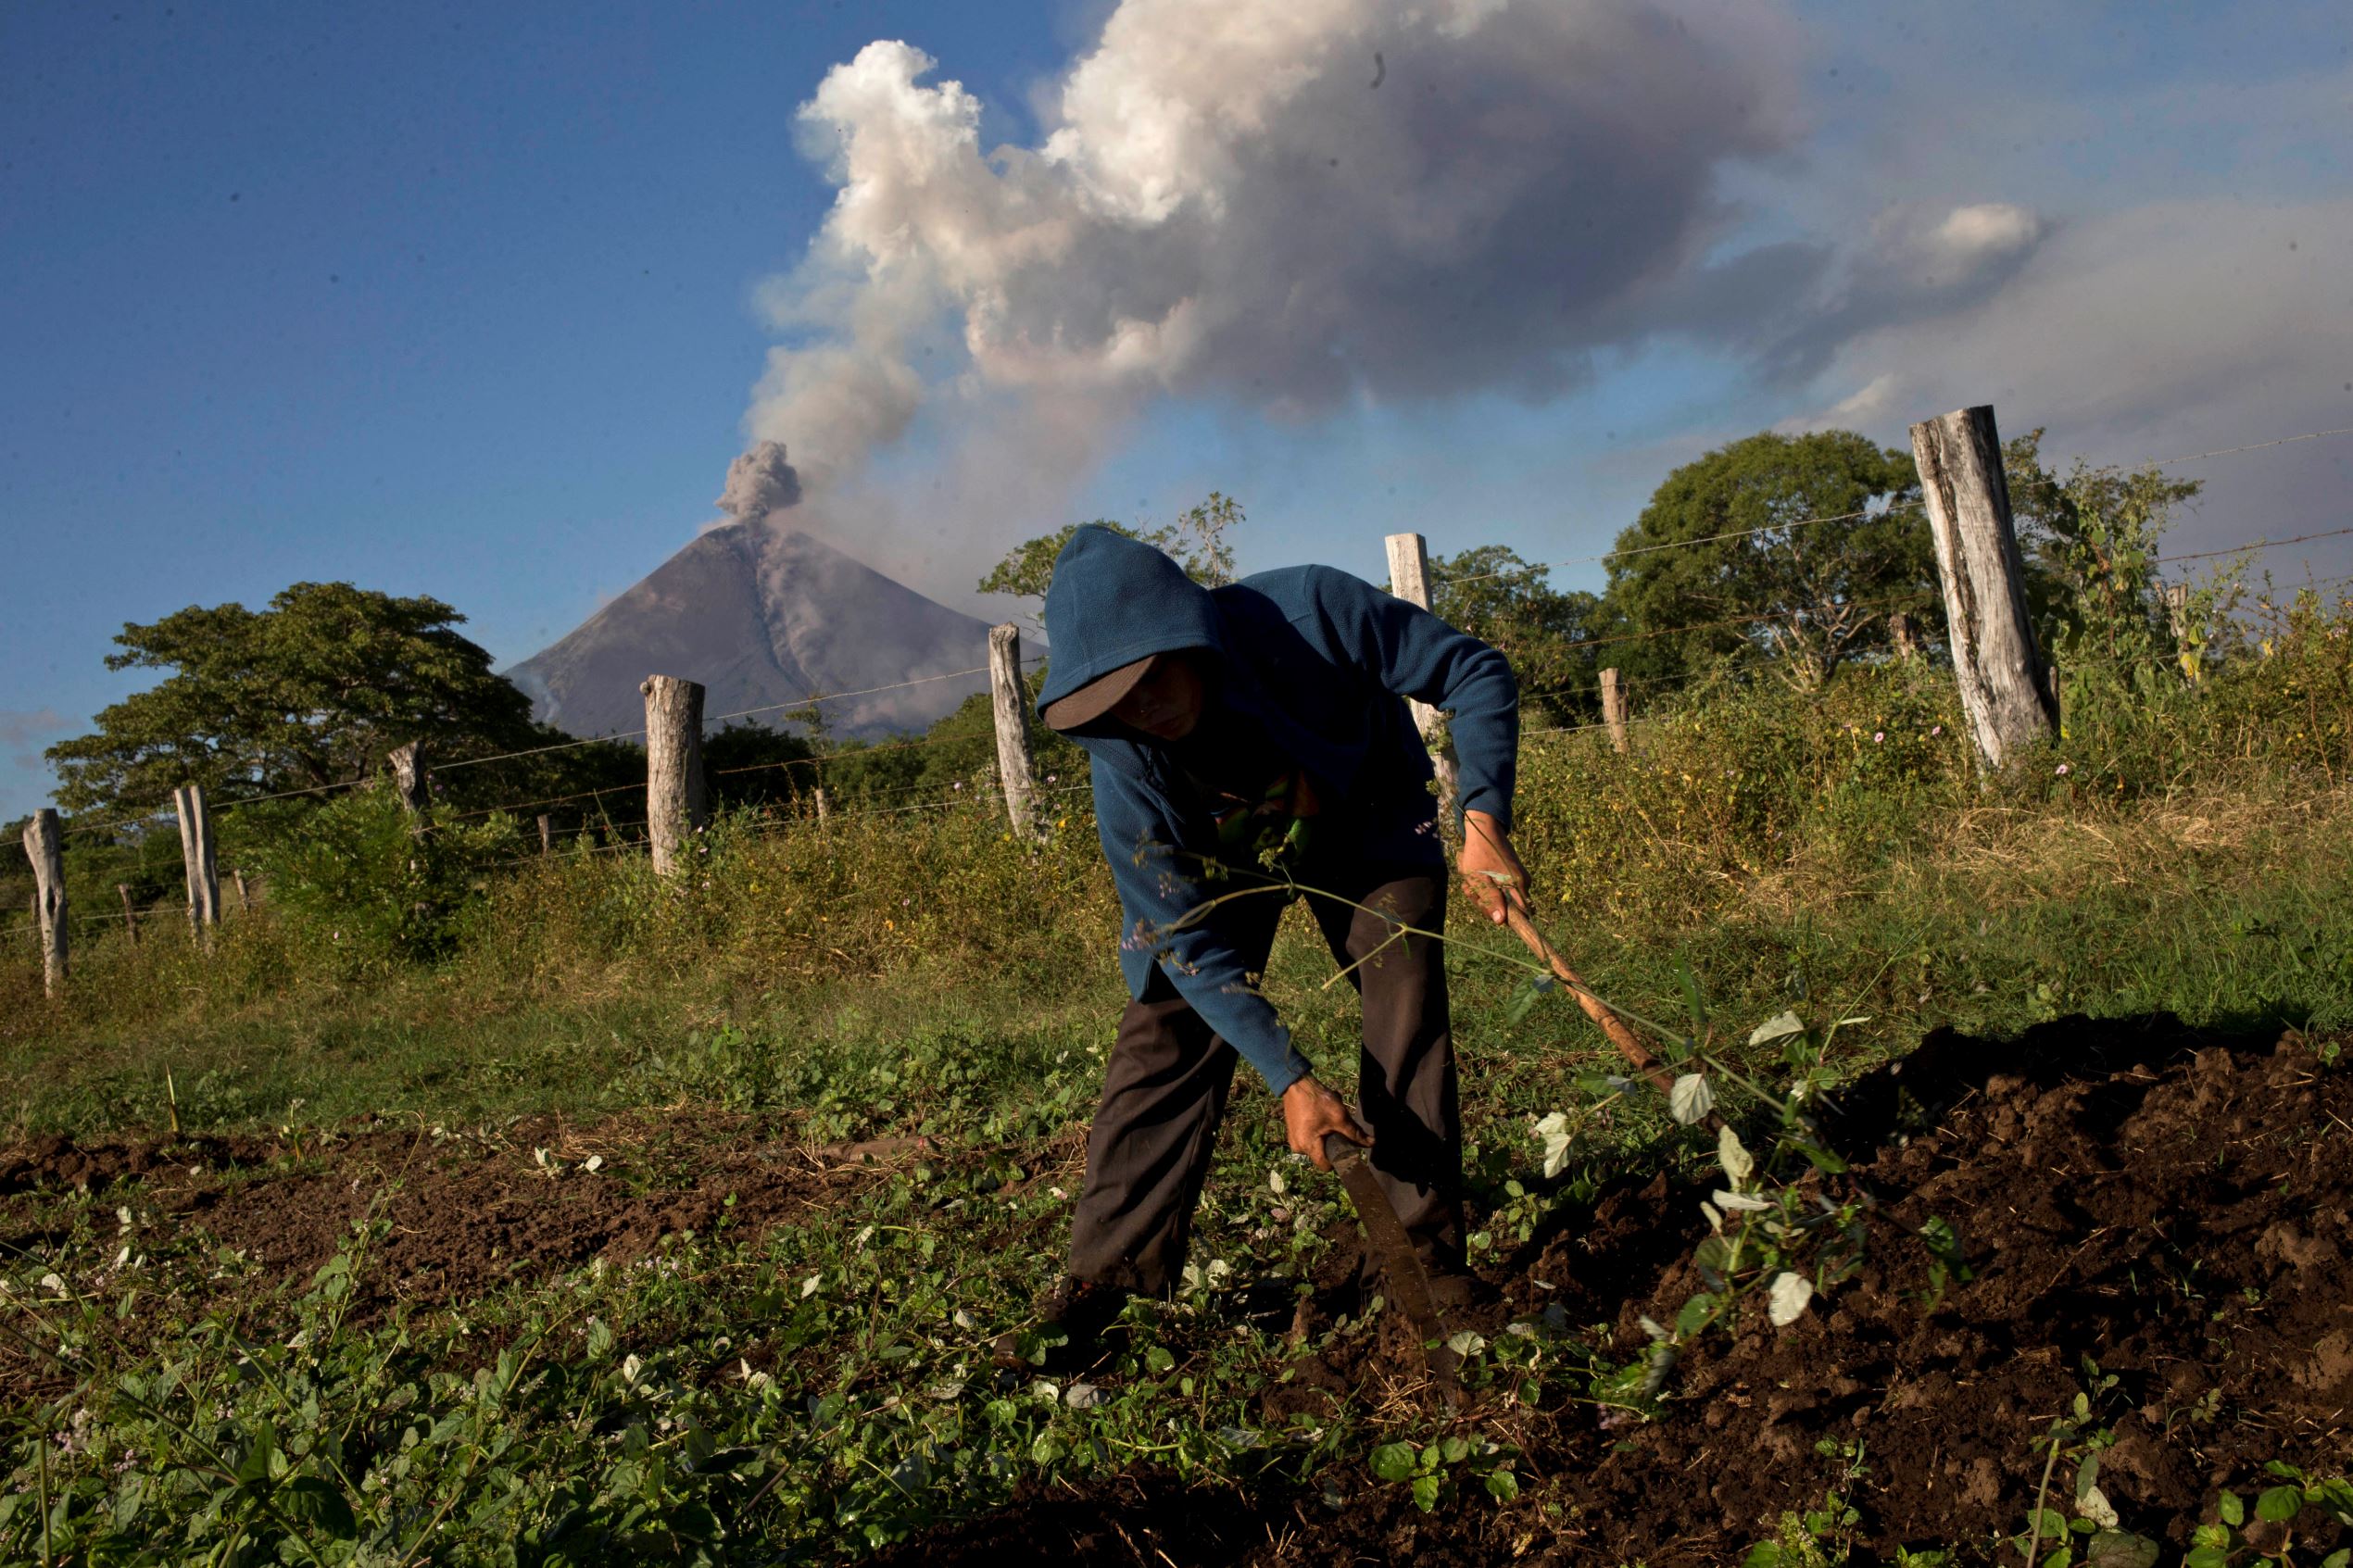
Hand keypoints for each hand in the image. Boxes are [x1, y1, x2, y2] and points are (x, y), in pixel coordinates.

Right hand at [1282, 1075, 1370, 1170]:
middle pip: (1322, 1155)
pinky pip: (1309, 1138)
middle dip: (1332, 1144)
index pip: (1326, 1166)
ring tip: (1328, 1119)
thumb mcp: (1340, 1117)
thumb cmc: (1318, 1100)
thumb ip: (1355, 1133)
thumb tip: (1372, 1143)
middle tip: (1337, 1128)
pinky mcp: (1293, 1132)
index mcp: (1307, 1146)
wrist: (1297, 1083)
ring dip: (1325, 1136)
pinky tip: (1320, 1117)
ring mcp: (1293, 1139)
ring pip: (1316, 1146)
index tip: (1346, 1147)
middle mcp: (1298, 1147)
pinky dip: (1317, 1131)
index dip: (1338, 1159)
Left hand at [1459, 809, 1530, 925]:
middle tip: (1472, 890)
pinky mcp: (1511, 876)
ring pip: (1500, 900)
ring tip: (1470, 881)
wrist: (1483, 828)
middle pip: (1507, 909)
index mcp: (1518, 885)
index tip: (1489, 912)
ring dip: (1482, 895)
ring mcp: (1518, 879)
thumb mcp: (1478, 878)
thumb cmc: (1479, 852)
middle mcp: (1523, 883)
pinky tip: (1475, 878)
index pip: (1522, 914)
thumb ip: (1490, 899)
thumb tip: (1501, 921)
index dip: (1506, 918)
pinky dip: (1485, 887)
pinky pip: (1499, 890)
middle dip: (1486, 904)